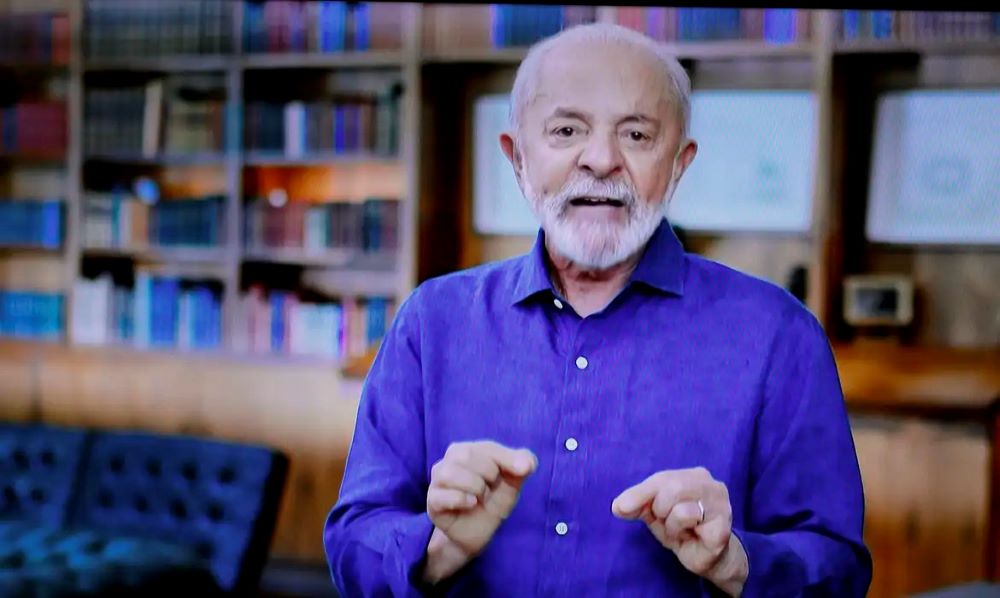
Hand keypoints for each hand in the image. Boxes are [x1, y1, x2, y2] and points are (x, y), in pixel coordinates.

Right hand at [427, 441, 536, 558]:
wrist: (478, 533)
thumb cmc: (493, 501)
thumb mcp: (513, 483)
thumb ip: (523, 466)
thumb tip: (528, 463)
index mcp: (469, 450)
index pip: (487, 447)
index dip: (507, 458)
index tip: (524, 470)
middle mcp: (450, 460)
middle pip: (467, 455)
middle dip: (488, 473)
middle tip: (491, 488)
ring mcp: (438, 480)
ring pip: (450, 473)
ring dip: (474, 486)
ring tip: (480, 497)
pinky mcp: (432, 501)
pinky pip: (441, 495)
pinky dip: (460, 499)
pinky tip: (471, 504)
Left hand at [611, 467, 747, 593]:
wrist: (707, 558)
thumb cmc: (682, 529)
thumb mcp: (655, 514)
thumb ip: (638, 505)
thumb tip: (617, 506)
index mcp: (693, 476)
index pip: (661, 478)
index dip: (640, 493)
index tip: (620, 507)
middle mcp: (711, 484)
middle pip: (672, 487)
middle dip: (660, 509)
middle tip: (664, 522)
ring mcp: (721, 505)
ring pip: (681, 509)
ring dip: (671, 526)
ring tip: (680, 532)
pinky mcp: (722, 527)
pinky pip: (692, 526)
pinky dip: (683, 533)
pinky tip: (692, 538)